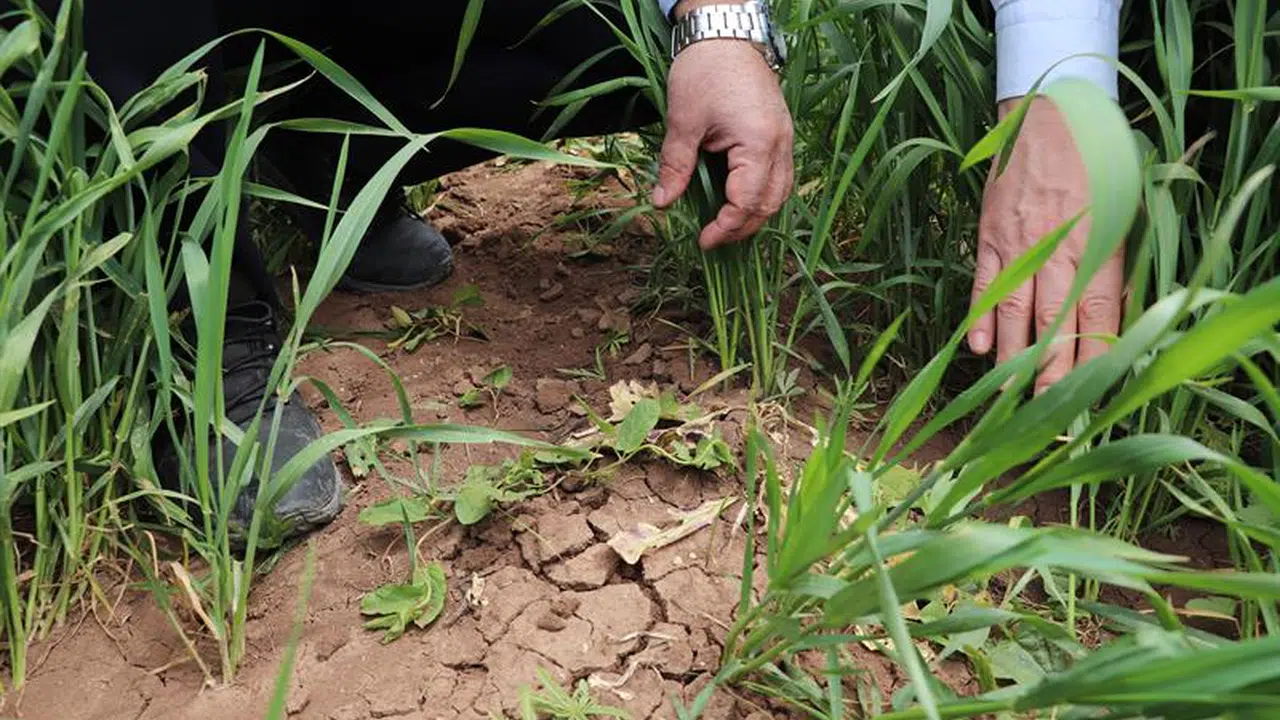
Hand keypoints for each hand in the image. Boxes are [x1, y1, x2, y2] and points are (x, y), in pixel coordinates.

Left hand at [650, 37, 793, 248]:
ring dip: (755, 214)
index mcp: (758, 144)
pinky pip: (780, 176)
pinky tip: (739, 200)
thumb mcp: (683, 121)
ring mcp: (785, 139)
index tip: (703, 241)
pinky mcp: (781, 134)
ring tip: (725, 225)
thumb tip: (662, 203)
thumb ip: (675, 166)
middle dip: (742, 228)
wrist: (725, 34)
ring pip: (780, 193)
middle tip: (712, 239)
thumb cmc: (704, 71)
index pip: (747, 203)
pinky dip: (762, 195)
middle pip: (770, 204)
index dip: (725, 228)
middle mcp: (781, 145)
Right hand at [967, 96, 1122, 393]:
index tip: (1089, 396)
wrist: (1049, 112)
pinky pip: (984, 282)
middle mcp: (1058, 248)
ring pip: (1015, 310)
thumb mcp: (1125, 206)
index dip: (1090, 359)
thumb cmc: (1098, 158)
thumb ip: (1115, 261)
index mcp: (1098, 243)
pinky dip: (980, 316)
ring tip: (1008, 396)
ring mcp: (1019, 243)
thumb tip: (1110, 317)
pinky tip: (978, 347)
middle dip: (1050, 374)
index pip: (1095, 315)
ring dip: (1012, 356)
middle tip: (1045, 416)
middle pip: (1053, 323)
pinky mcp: (991, 234)